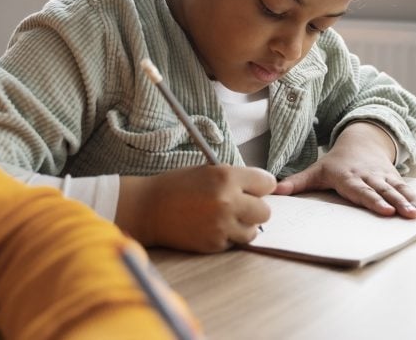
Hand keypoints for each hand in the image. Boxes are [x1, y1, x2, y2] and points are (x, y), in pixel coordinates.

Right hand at [116, 165, 275, 252]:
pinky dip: (227, 237)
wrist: (148, 208)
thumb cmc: (177, 186)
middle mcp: (228, 201)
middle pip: (265, 211)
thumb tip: (263, 189)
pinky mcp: (214, 243)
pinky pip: (234, 243)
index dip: (261, 186)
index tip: (255, 189)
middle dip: (255, 209)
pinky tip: (211, 227)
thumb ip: (236, 179)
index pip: (267, 183)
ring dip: (243, 226)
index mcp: (227, 176)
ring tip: (225, 219)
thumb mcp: (208, 171)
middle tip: (240, 206)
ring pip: (253, 231)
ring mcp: (222, 225)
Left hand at [272, 122, 415, 218]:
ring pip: (396, 190)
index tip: (383, 211)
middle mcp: (368, 176)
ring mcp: (383, 177)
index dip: (371, 200)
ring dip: (408, 202)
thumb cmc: (336, 163)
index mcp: (348, 177)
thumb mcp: (316, 170)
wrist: (361, 141)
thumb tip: (275, 192)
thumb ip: (297, 183)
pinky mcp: (394, 178)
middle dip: (394, 203)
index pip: (360, 190)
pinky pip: (406, 189)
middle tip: (404, 215)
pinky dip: (415, 199)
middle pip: (382, 191)